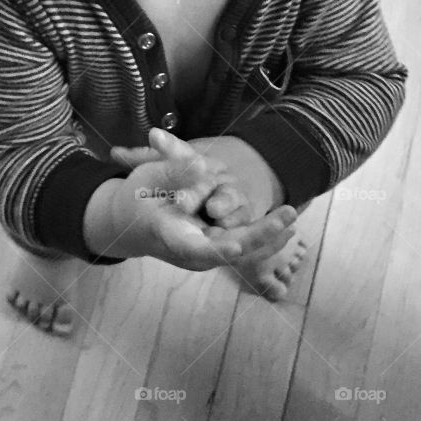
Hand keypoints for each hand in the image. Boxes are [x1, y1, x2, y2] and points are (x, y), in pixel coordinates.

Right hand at [107, 128, 295, 266]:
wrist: (128, 223)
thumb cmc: (136, 199)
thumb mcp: (149, 179)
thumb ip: (175, 171)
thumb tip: (202, 166)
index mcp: (169, 237)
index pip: (193, 248)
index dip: (216, 250)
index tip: (237, 249)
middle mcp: (189, 252)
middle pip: (228, 251)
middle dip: (259, 237)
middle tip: (287, 219)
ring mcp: (203, 254)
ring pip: (240, 250)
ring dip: (267, 237)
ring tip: (292, 216)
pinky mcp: (212, 248)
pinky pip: (241, 246)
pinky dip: (262, 237)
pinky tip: (285, 226)